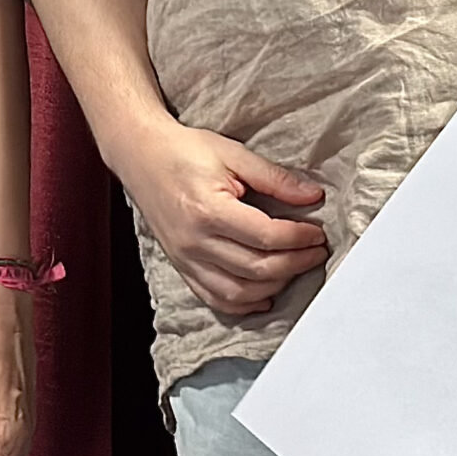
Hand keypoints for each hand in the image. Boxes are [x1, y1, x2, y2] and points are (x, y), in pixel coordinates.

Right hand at [115, 122, 328, 316]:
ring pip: (239, 292)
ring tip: (294, 268)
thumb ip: (274, 177)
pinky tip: (264, 293)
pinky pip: (216, 299)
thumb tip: (312, 195)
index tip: (316, 233)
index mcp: (208, 209)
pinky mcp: (181, 266)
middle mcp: (194, 241)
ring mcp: (185, 258)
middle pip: (257, 269)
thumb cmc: (183, 151)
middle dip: (295, 263)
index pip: (266, 237)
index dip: (299, 238)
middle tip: (315, 251)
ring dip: (274, 285)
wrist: (140, 156)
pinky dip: (244, 303)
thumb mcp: (232, 154)